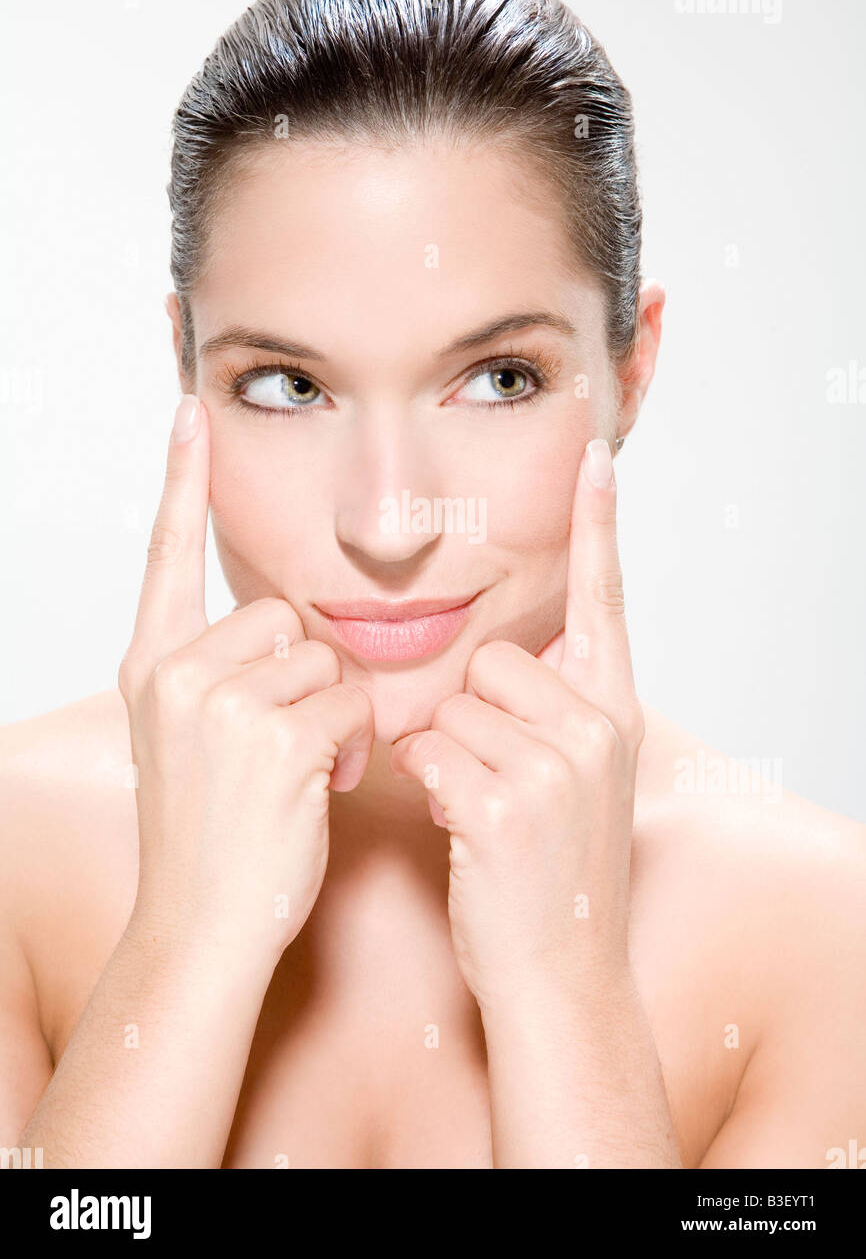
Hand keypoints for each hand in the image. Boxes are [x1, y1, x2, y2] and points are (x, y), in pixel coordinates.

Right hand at [118, 394, 373, 968]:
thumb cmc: (211, 835)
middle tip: (286, 741)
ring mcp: (222, 703)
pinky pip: (351, 703)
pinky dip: (353, 744)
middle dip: (303, 674)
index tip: (193, 415)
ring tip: (301, 771)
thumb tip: (283, 633)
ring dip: (333, 712)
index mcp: (152, 664)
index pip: (169, 553)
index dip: (184, 481)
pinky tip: (320, 788)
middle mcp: (177, 672)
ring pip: (325, 658)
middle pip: (284, 614)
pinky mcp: (277, 736)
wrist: (202, 924)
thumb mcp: (188, 738)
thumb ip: (220, 673)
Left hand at [389, 437, 644, 1010]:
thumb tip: (500, 659)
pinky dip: (430, 791)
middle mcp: (597, 727)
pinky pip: (430, 754)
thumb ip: (553, 709)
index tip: (591, 455)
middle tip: (494, 779)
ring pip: (450, 709)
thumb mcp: (578, 777)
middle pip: (490, 660)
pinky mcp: (505, 805)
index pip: (605, 599)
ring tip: (482, 812)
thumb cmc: (552, 869)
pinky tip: (465, 833)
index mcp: (615, 710)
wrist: (562, 970)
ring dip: (446, 757)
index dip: (597, 525)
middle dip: (471, 715)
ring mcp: (557, 766)